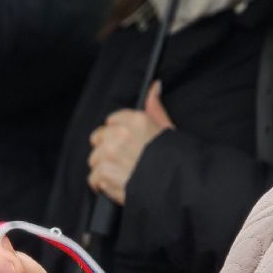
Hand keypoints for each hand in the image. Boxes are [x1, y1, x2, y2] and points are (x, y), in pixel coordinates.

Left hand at [87, 82, 173, 204]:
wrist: (178, 185)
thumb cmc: (175, 159)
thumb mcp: (167, 128)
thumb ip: (155, 107)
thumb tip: (154, 86)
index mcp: (136, 120)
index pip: (111, 121)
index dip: (117, 135)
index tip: (125, 144)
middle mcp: (121, 134)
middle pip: (98, 139)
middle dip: (107, 150)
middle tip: (123, 161)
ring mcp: (111, 154)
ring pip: (95, 159)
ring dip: (105, 169)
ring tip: (121, 175)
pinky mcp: (106, 173)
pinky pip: (94, 178)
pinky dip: (102, 185)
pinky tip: (115, 186)